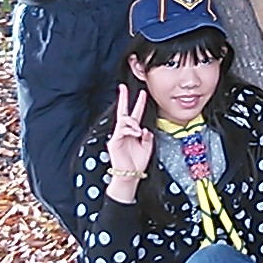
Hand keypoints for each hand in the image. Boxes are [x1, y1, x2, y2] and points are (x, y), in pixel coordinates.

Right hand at [105, 83, 151, 198]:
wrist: (130, 175)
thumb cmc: (137, 163)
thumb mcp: (148, 148)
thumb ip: (148, 137)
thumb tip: (145, 129)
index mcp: (133, 133)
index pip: (135, 114)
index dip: (139, 103)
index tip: (143, 93)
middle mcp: (124, 132)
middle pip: (123, 112)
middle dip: (123, 99)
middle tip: (123, 88)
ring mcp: (118, 136)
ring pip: (124, 120)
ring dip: (133, 123)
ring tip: (138, 131)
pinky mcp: (114, 142)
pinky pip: (121, 130)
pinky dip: (130, 130)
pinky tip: (135, 134)